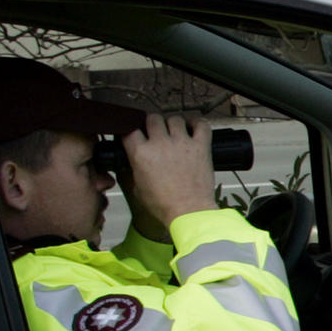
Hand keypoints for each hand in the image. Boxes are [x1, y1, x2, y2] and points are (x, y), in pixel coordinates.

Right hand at [121, 114, 217, 240]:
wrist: (189, 212)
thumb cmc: (164, 205)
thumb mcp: (137, 188)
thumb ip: (134, 169)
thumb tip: (134, 161)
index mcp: (141, 153)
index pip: (130, 129)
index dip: (132, 130)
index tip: (136, 134)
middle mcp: (160, 144)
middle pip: (153, 118)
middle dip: (152, 123)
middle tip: (156, 132)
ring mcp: (182, 143)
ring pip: (175, 118)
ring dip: (174, 124)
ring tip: (175, 133)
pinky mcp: (201, 146)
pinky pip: (201, 124)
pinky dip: (198, 123)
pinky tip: (194, 129)